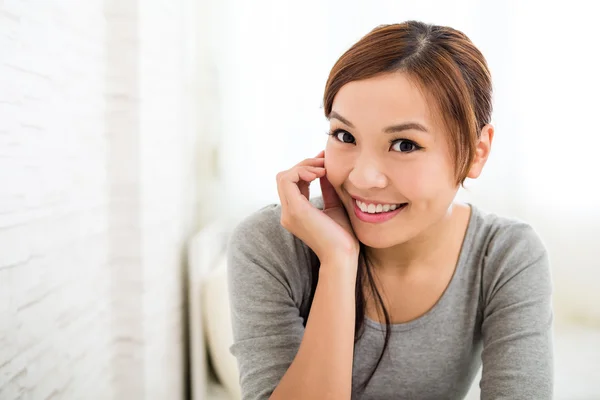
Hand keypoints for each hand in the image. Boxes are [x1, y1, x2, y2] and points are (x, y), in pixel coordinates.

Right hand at [276, 151, 358, 265]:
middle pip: (285, 177)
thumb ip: (327, 189)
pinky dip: (301, 172)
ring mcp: (289, 212)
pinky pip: (287, 181)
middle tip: (324, 160)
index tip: (324, 161)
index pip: (292, 183)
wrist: (343, 255)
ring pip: (284, 177)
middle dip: (305, 164)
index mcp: (296, 213)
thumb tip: (325, 170)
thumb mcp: (334, 205)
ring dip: (303, 166)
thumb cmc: (343, 236)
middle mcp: (288, 213)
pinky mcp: (295, 210)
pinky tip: (318, 174)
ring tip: (322, 168)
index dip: (306, 168)